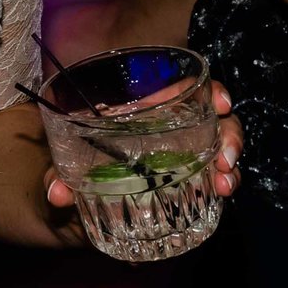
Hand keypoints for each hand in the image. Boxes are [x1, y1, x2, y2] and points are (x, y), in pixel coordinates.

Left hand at [36, 80, 244, 212]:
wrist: (73, 184)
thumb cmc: (72, 151)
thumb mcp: (63, 153)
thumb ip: (59, 170)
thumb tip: (57, 194)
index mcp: (149, 106)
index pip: (191, 89)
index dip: (213, 93)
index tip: (222, 104)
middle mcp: (172, 127)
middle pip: (215, 123)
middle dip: (230, 137)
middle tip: (224, 159)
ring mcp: (183, 155)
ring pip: (218, 153)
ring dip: (229, 168)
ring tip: (223, 185)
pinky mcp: (185, 183)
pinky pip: (209, 182)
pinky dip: (218, 188)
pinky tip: (219, 198)